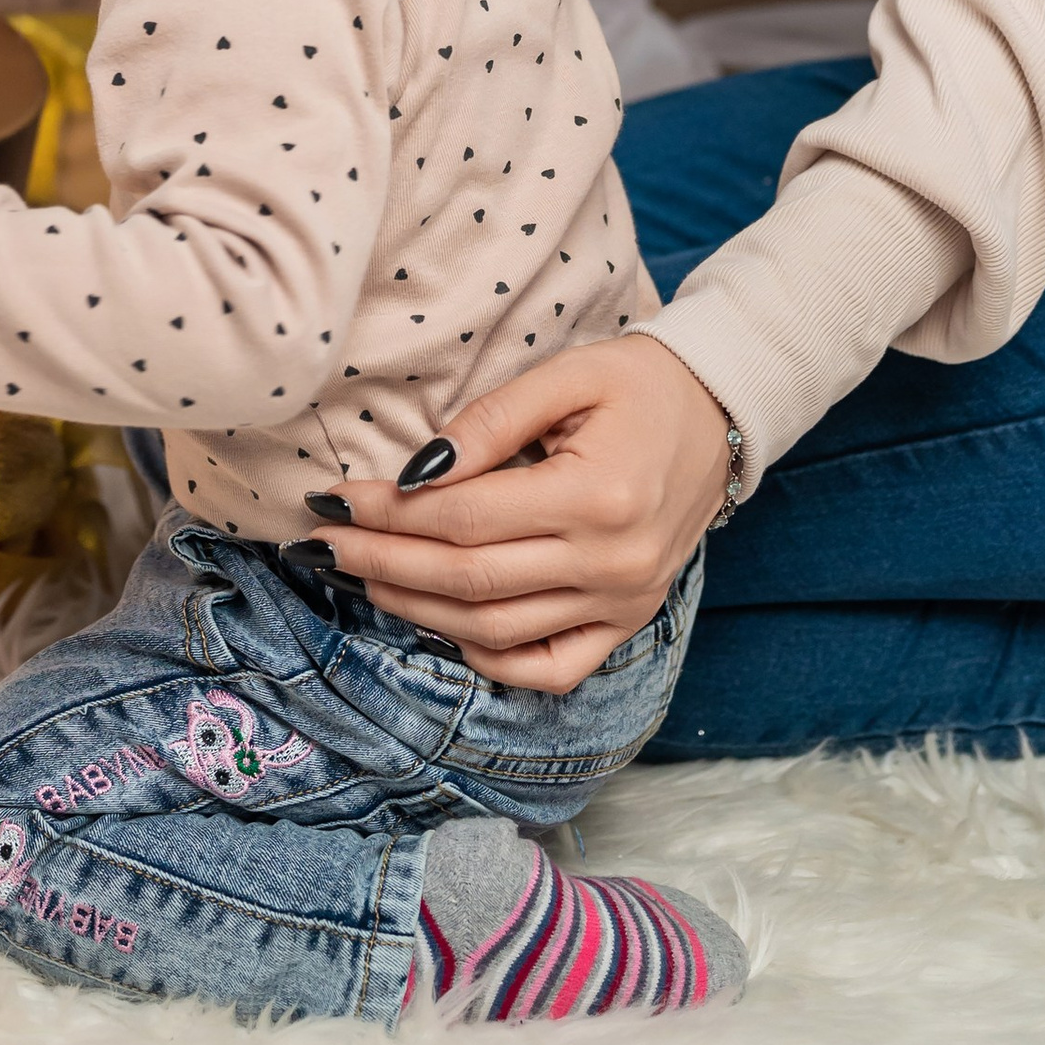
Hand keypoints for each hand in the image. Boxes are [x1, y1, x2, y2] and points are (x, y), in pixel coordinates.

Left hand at [320, 334, 732, 691]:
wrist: (721, 412)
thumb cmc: (638, 384)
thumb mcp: (567, 376)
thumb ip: (490, 423)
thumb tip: (415, 472)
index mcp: (596, 497)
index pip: (464, 517)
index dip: (389, 512)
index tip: (335, 498)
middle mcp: (611, 563)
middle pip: (469, 579)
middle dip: (383, 562)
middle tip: (323, 546)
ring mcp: (622, 602)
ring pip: (496, 628)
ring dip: (418, 608)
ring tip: (363, 577)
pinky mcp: (627, 622)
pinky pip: (549, 667)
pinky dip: (489, 657)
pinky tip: (442, 627)